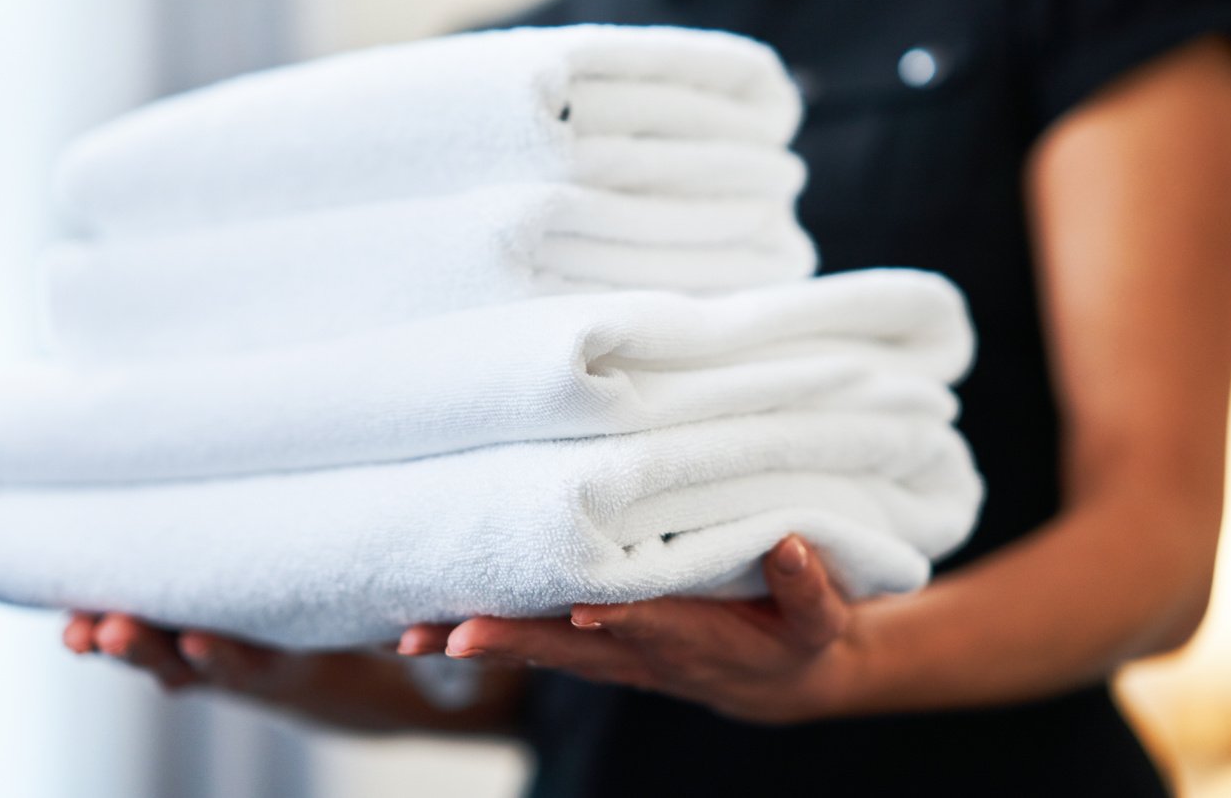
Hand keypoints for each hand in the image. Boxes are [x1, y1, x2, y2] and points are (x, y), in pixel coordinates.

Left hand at [62, 614, 527, 732]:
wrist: (360, 699)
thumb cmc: (398, 659)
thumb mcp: (423, 651)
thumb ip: (436, 645)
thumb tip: (445, 637)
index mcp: (300, 669)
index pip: (259, 664)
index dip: (227, 654)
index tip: (194, 639)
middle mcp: (252, 673)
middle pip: (190, 665)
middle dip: (146, 647)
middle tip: (108, 630)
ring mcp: (221, 663)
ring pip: (160, 658)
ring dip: (116, 644)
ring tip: (73, 629)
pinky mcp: (202, 645)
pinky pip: (153, 641)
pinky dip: (115, 628)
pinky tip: (73, 612)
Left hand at [397, 535, 858, 724]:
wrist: (782, 684)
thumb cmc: (800, 640)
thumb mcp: (819, 621)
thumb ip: (807, 588)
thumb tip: (792, 546)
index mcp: (699, 643)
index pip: (654, 627)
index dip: (621, 620)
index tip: (583, 610)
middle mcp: (645, 656)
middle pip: (573, 649)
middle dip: (514, 641)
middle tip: (454, 635)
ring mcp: (616, 656)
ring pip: (541, 651)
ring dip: (481, 644)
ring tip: (411, 637)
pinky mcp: (600, 648)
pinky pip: (538, 645)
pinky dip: (488, 637)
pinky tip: (434, 628)